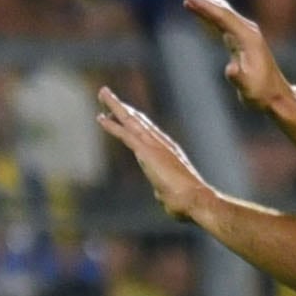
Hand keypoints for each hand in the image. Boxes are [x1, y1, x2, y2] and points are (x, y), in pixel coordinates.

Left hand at [97, 88, 211, 222]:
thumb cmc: (185, 202)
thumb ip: (163, 190)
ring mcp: (153, 145)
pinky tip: (101, 117)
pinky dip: (112, 126)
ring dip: (115, 106)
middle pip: (137, 119)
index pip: (147, 131)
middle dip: (122, 107)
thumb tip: (160, 194)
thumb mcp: (170, 194)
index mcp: (167, 151)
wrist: (194, 199)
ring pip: (130, 120)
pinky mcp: (146, 152)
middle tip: (108, 95)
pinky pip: (125, 135)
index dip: (134, 120)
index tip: (123, 112)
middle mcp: (161, 143)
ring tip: (103, 93)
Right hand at [178, 0, 289, 113]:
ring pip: (219, 9)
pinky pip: (219, 19)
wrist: (275, 96)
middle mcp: (246, 30)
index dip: (204, 6)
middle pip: (219, 7)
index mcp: (248, 37)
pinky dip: (205, 10)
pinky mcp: (238, 38)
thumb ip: (239, 78)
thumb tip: (230, 69)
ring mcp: (243, 32)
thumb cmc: (261, 93)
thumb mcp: (249, 89)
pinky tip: (194, 5)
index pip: (223, 16)